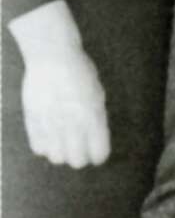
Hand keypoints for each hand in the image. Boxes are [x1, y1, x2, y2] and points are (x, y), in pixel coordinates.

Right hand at [8, 0, 109, 167]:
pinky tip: (49, 137)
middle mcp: (72, 123)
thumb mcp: (97, 93)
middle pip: (77, 161)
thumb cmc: (80, 71)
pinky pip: (38, 148)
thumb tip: (94, 138)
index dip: (99, 155)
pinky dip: (45, 147)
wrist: (51, 56)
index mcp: (93, 115)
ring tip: (63, 142)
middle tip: (80, 149)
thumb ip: (96, 117)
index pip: (99, 151)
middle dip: (81, 158)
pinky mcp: (32, 121)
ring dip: (61, 153)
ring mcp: (50, 123)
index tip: (97, 153)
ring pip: (57, 158)